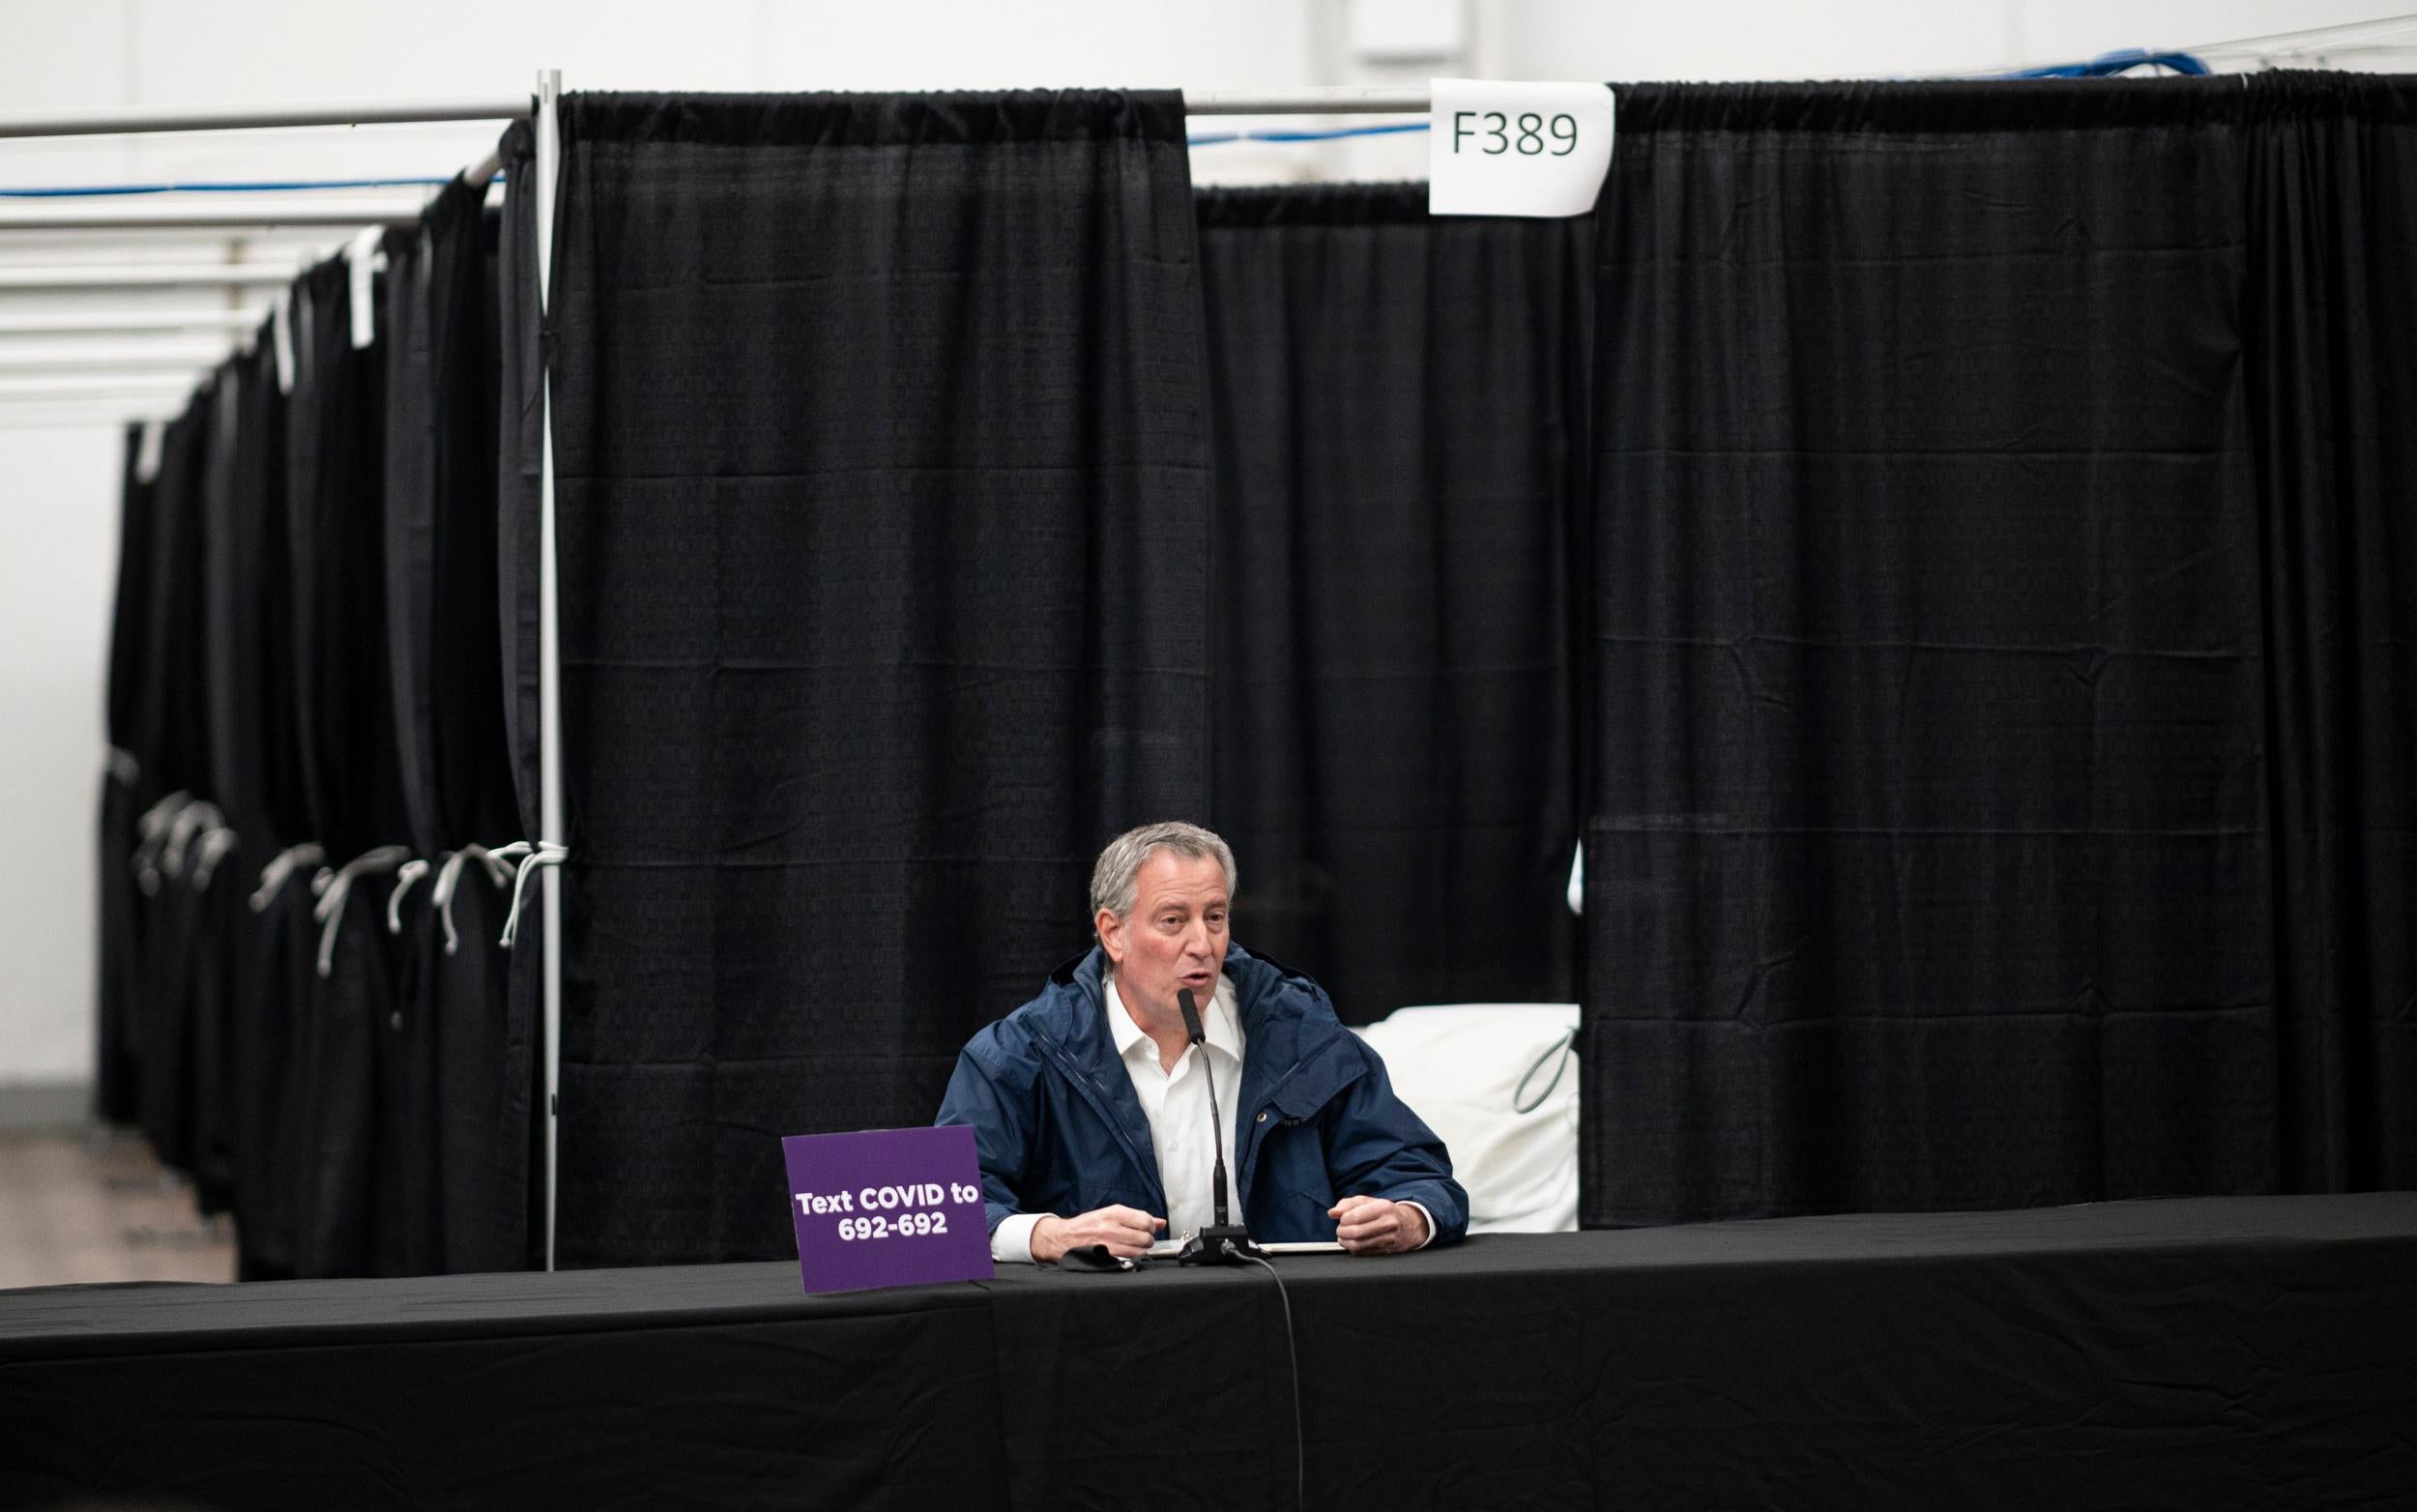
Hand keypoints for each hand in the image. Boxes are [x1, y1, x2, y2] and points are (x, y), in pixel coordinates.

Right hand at [1030, 1205, 1165, 1263]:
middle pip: (1145, 1238)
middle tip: (1140, 1238)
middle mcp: (1111, 1228)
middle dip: (1147, 1239)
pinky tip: (1126, 1254)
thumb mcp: (1111, 1214)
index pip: (1145, 1221)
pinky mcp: (1105, 1258)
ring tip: (1133, 1247)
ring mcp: (1108, 1244)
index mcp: (1114, 1213)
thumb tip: (1160, 1222)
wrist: (1065, 1237)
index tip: (1148, 1228)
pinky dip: (1131, 1258)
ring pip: (1139, 1251)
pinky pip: (1128, 1260)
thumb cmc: (1088, 1225)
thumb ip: (1137, 1217)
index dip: (1151, 1226)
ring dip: (1140, 1250)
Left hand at [1329, 1195, 1426, 1254]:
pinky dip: (1353, 1249)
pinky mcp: (1386, 1252)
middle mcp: (1388, 1224)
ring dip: (1345, 1242)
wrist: (1409, 1225)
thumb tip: (1332, 1213)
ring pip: (1358, 1245)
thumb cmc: (1385, 1211)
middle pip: (1356, 1232)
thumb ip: (1347, 1204)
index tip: (1342, 1219)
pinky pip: (1363, 1253)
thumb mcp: (1368, 1202)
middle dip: (1342, 1232)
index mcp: (1383, 1208)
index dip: (1343, 1219)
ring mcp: (1389, 1240)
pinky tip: (1352, 1242)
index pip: (1355, 1216)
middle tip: (1340, 1229)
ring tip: (1344, 1236)